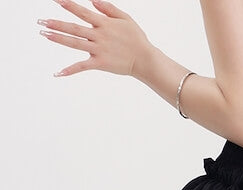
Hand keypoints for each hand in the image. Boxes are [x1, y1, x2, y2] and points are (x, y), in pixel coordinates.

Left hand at [37, 0, 151, 77]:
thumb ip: (108, 8)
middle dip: (55, 23)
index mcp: (104, 23)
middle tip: (40, 21)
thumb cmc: (136, 39)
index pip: (82, 11)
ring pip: (74, 43)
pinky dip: (70, 70)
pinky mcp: (100, 63)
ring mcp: (99, 50)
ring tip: (44, 34)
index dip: (68, 4)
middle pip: (73, 28)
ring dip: (58, 38)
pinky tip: (58, 73)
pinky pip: (82, 66)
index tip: (55, 0)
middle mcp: (99, 35)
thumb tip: (92, 0)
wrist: (145, 60)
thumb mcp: (125, 18)